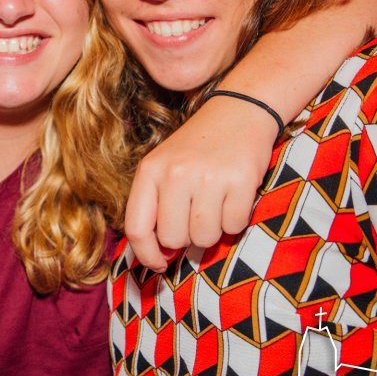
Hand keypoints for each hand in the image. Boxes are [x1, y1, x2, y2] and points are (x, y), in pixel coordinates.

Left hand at [124, 95, 278, 269]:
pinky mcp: (240, 181)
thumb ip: (155, 207)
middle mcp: (175, 173)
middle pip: (172, 239)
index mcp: (150, 171)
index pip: (136, 228)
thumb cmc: (198, 149)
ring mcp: (208, 177)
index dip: (146, 254)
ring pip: (204, 238)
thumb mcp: (165, 167)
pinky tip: (234, 198)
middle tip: (196, 216)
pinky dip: (235, 221)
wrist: (239, 112)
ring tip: (215, 205)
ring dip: (212, 231)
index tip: (158, 263)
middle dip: (186, 238)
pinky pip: (233, 227)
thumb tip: (159, 256)